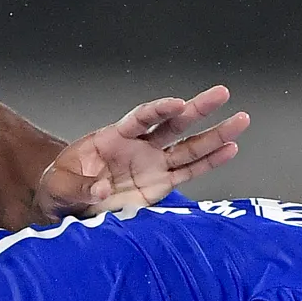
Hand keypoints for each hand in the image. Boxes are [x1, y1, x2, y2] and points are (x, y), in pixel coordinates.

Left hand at [36, 86, 249, 219]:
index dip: (158, 110)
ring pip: (188, 146)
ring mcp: (152, 165)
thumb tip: (101, 190)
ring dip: (215, 135)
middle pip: (172, 124)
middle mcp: (138, 147)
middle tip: (222, 93)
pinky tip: (230, 149)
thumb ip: (81, 187)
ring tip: (241, 120)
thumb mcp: (60, 188)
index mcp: (112, 138)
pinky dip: (210, 162)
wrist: (65, 206)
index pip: (140, 119)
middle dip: (197, 109)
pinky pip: (189, 171)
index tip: (177, 104)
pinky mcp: (160, 185)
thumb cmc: (60, 189)